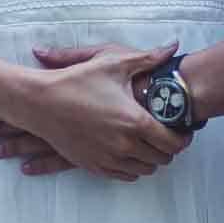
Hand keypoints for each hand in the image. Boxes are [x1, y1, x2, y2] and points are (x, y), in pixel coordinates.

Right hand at [0, 41, 185, 181]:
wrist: (40, 103)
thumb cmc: (77, 80)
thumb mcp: (113, 63)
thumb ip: (148, 58)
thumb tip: (173, 46)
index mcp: (134, 121)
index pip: (173, 142)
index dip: (183, 139)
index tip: (182, 131)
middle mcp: (125, 145)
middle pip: (162, 159)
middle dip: (169, 148)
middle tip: (167, 136)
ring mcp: (109, 158)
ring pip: (145, 170)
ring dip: (151, 158)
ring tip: (149, 144)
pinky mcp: (94, 166)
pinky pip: (125, 176)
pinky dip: (132, 167)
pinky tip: (131, 153)